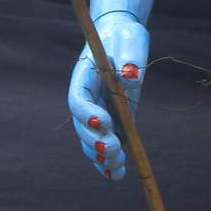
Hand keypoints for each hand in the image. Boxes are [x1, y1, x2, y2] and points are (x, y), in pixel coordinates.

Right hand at [67, 11, 148, 181]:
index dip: (87, 114)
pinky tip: (118, 174)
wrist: (124, 39)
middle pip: (81, 126)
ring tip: (118, 167)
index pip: (78, 100)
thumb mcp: (130, 39)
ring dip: (101, 157)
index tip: (103, 121)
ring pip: (90, 141)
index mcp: (84, 77)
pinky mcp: (111, 120)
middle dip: (95, 141)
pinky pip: (104, 144)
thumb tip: (131, 78)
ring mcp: (97, 111)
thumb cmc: (124, 36)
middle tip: (113, 148)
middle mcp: (87, 98)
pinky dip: (108, 161)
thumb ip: (131, 57)